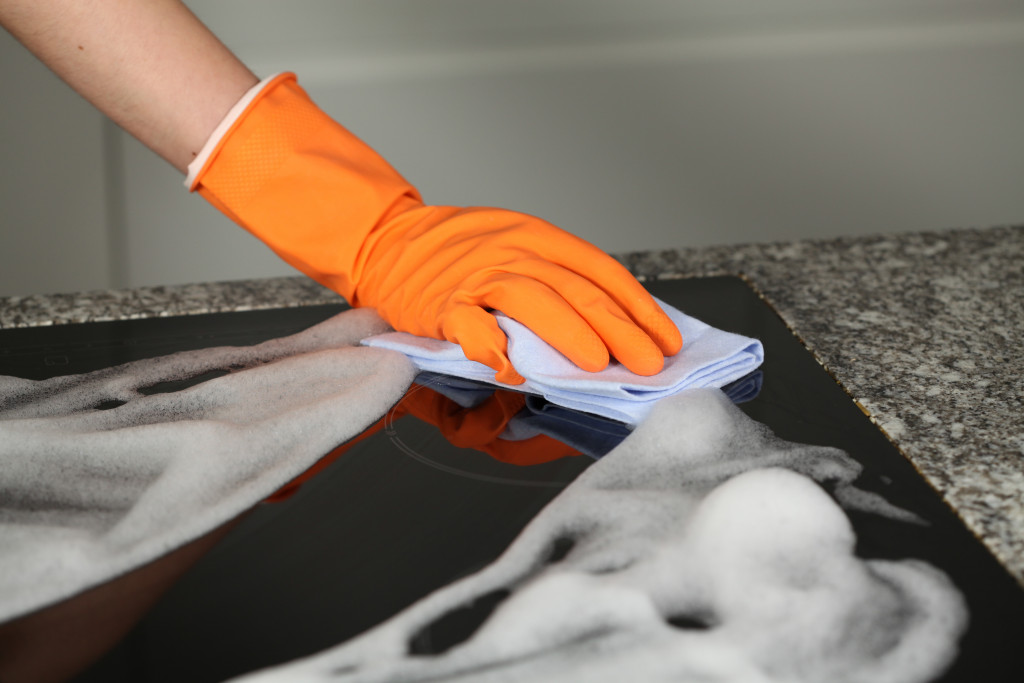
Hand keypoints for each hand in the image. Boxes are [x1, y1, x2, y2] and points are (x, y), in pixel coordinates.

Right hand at [191, 74, 681, 383]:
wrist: (387, 241)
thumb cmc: (458, 252)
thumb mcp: (514, 249)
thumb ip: (553, 284)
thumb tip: (606, 331)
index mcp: (538, 238)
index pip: (602, 272)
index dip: (639, 308)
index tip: (667, 339)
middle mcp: (514, 251)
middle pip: (578, 290)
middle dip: (619, 329)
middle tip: (649, 364)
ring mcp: (477, 275)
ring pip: (534, 301)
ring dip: (568, 334)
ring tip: (597, 365)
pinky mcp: (441, 302)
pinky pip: (470, 325)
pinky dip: (492, 347)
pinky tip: (513, 372)